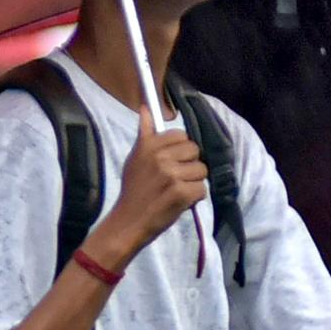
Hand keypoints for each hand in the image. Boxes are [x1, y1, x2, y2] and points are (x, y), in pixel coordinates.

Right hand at [87, 119, 209, 265]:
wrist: (129, 221)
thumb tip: (146, 108)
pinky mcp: (181, 193)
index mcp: (149, 146)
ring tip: (178, 191)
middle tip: (176, 178)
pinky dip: (194, 198)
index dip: (181, 150)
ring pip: (201, 170)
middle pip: (195, 151)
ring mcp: (172, 175)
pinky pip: (202, 189)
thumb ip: (145, 133)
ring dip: (194, 182)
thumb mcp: (134, 158)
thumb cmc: (133, 190)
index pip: (182, 135)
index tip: (173, 162)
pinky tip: (180, 201)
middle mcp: (161, 157)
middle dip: (190, 165)